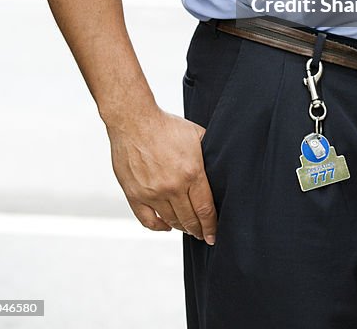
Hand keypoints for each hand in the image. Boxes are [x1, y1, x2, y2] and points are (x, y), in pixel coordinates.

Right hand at [106, 107, 215, 242]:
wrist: (134, 121)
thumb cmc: (165, 125)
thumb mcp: (196, 135)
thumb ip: (209, 153)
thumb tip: (221, 165)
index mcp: (191, 172)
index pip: (205, 209)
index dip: (211, 225)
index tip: (213, 235)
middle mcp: (172, 187)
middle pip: (190, 219)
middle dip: (199, 229)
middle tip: (203, 234)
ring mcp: (153, 193)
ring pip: (171, 221)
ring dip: (182, 227)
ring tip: (188, 228)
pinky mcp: (135, 195)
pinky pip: (148, 221)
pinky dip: (159, 227)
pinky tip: (167, 225)